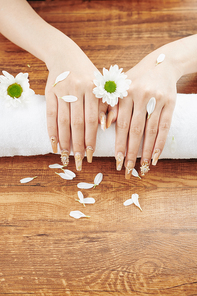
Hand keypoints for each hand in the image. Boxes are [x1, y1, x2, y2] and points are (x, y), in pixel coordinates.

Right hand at [45, 36, 104, 169]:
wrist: (65, 55)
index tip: (91, 155)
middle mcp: (78, 89)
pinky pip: (50, 115)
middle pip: (77, 123)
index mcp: (94, 89)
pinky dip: (51, 131)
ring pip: (63, 121)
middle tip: (79, 161)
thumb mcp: (100, 85)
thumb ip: (105, 104)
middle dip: (78, 145)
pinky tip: (53, 144)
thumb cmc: (87, 74)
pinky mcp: (49, 92)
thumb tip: (105, 127)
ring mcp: (62, 90)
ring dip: (64, 141)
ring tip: (65, 157)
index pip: (93, 120)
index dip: (91, 139)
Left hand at [115, 50, 179, 177]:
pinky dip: (160, 143)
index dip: (119, 143)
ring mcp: (157, 99)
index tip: (117, 160)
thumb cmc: (135, 80)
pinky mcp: (170, 103)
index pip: (121, 124)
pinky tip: (155, 157)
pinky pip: (165, 127)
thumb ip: (111, 105)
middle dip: (131, 152)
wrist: (161, 64)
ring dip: (146, 151)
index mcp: (125, 92)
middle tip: (127, 169)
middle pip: (135, 130)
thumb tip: (103, 127)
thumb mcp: (120, 88)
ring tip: (142, 168)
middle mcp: (141, 95)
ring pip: (151, 131)